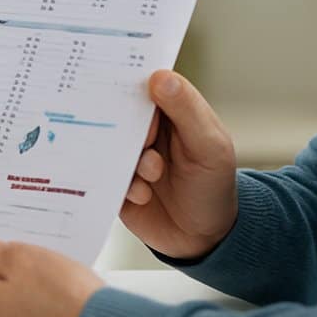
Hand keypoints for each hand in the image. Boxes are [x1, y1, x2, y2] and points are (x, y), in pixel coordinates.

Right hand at [119, 70, 237, 260]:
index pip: (144, 83)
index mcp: (169, 111)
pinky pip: (103, 174)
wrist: (203, 239)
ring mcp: (127, 156)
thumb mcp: (210, 146)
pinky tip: (144, 195)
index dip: (134, 84)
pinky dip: (123, 184)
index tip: (126, 89)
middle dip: (127, 126)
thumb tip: (159, 77)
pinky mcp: (115, 182)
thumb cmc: (213, 185)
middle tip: (146, 142)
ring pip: (108, 144)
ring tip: (153, 173)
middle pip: (118, 112)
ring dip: (131, 159)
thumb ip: (187, 111)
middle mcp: (143, 129)